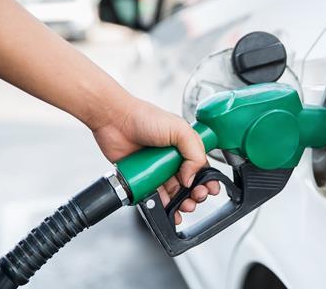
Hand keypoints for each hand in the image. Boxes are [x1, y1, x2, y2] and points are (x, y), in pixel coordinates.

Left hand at [92, 96, 219, 223]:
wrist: (115, 121)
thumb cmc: (144, 117)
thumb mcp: (180, 129)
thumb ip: (194, 153)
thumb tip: (192, 177)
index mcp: (185, 146)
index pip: (202, 167)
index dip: (208, 179)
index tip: (210, 188)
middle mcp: (173, 158)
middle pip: (190, 183)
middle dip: (197, 194)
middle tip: (196, 197)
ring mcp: (159, 169)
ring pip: (174, 193)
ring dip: (182, 203)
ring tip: (184, 205)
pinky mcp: (144, 178)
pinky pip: (155, 196)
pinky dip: (162, 205)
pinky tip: (167, 207)